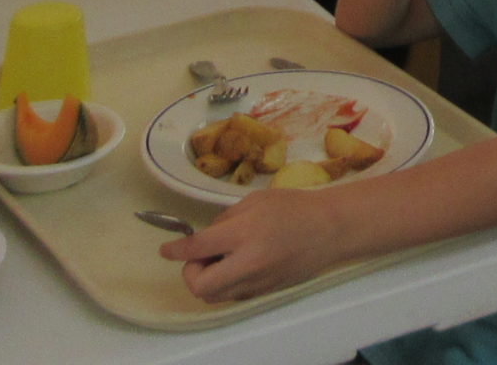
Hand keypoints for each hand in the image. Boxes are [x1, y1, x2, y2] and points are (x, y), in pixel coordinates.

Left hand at [167, 186, 350, 302]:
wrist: (330, 229)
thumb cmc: (294, 207)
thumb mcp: (256, 200)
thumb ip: (226, 218)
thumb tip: (206, 236)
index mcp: (244, 233)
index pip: (198, 248)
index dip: (176, 250)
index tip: (166, 250)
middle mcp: (247, 263)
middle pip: (199, 285)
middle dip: (190, 273)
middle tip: (200, 257)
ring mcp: (257, 281)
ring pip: (214, 296)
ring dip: (206, 281)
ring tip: (219, 260)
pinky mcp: (264, 291)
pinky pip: (233, 295)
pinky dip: (225, 284)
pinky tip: (237, 266)